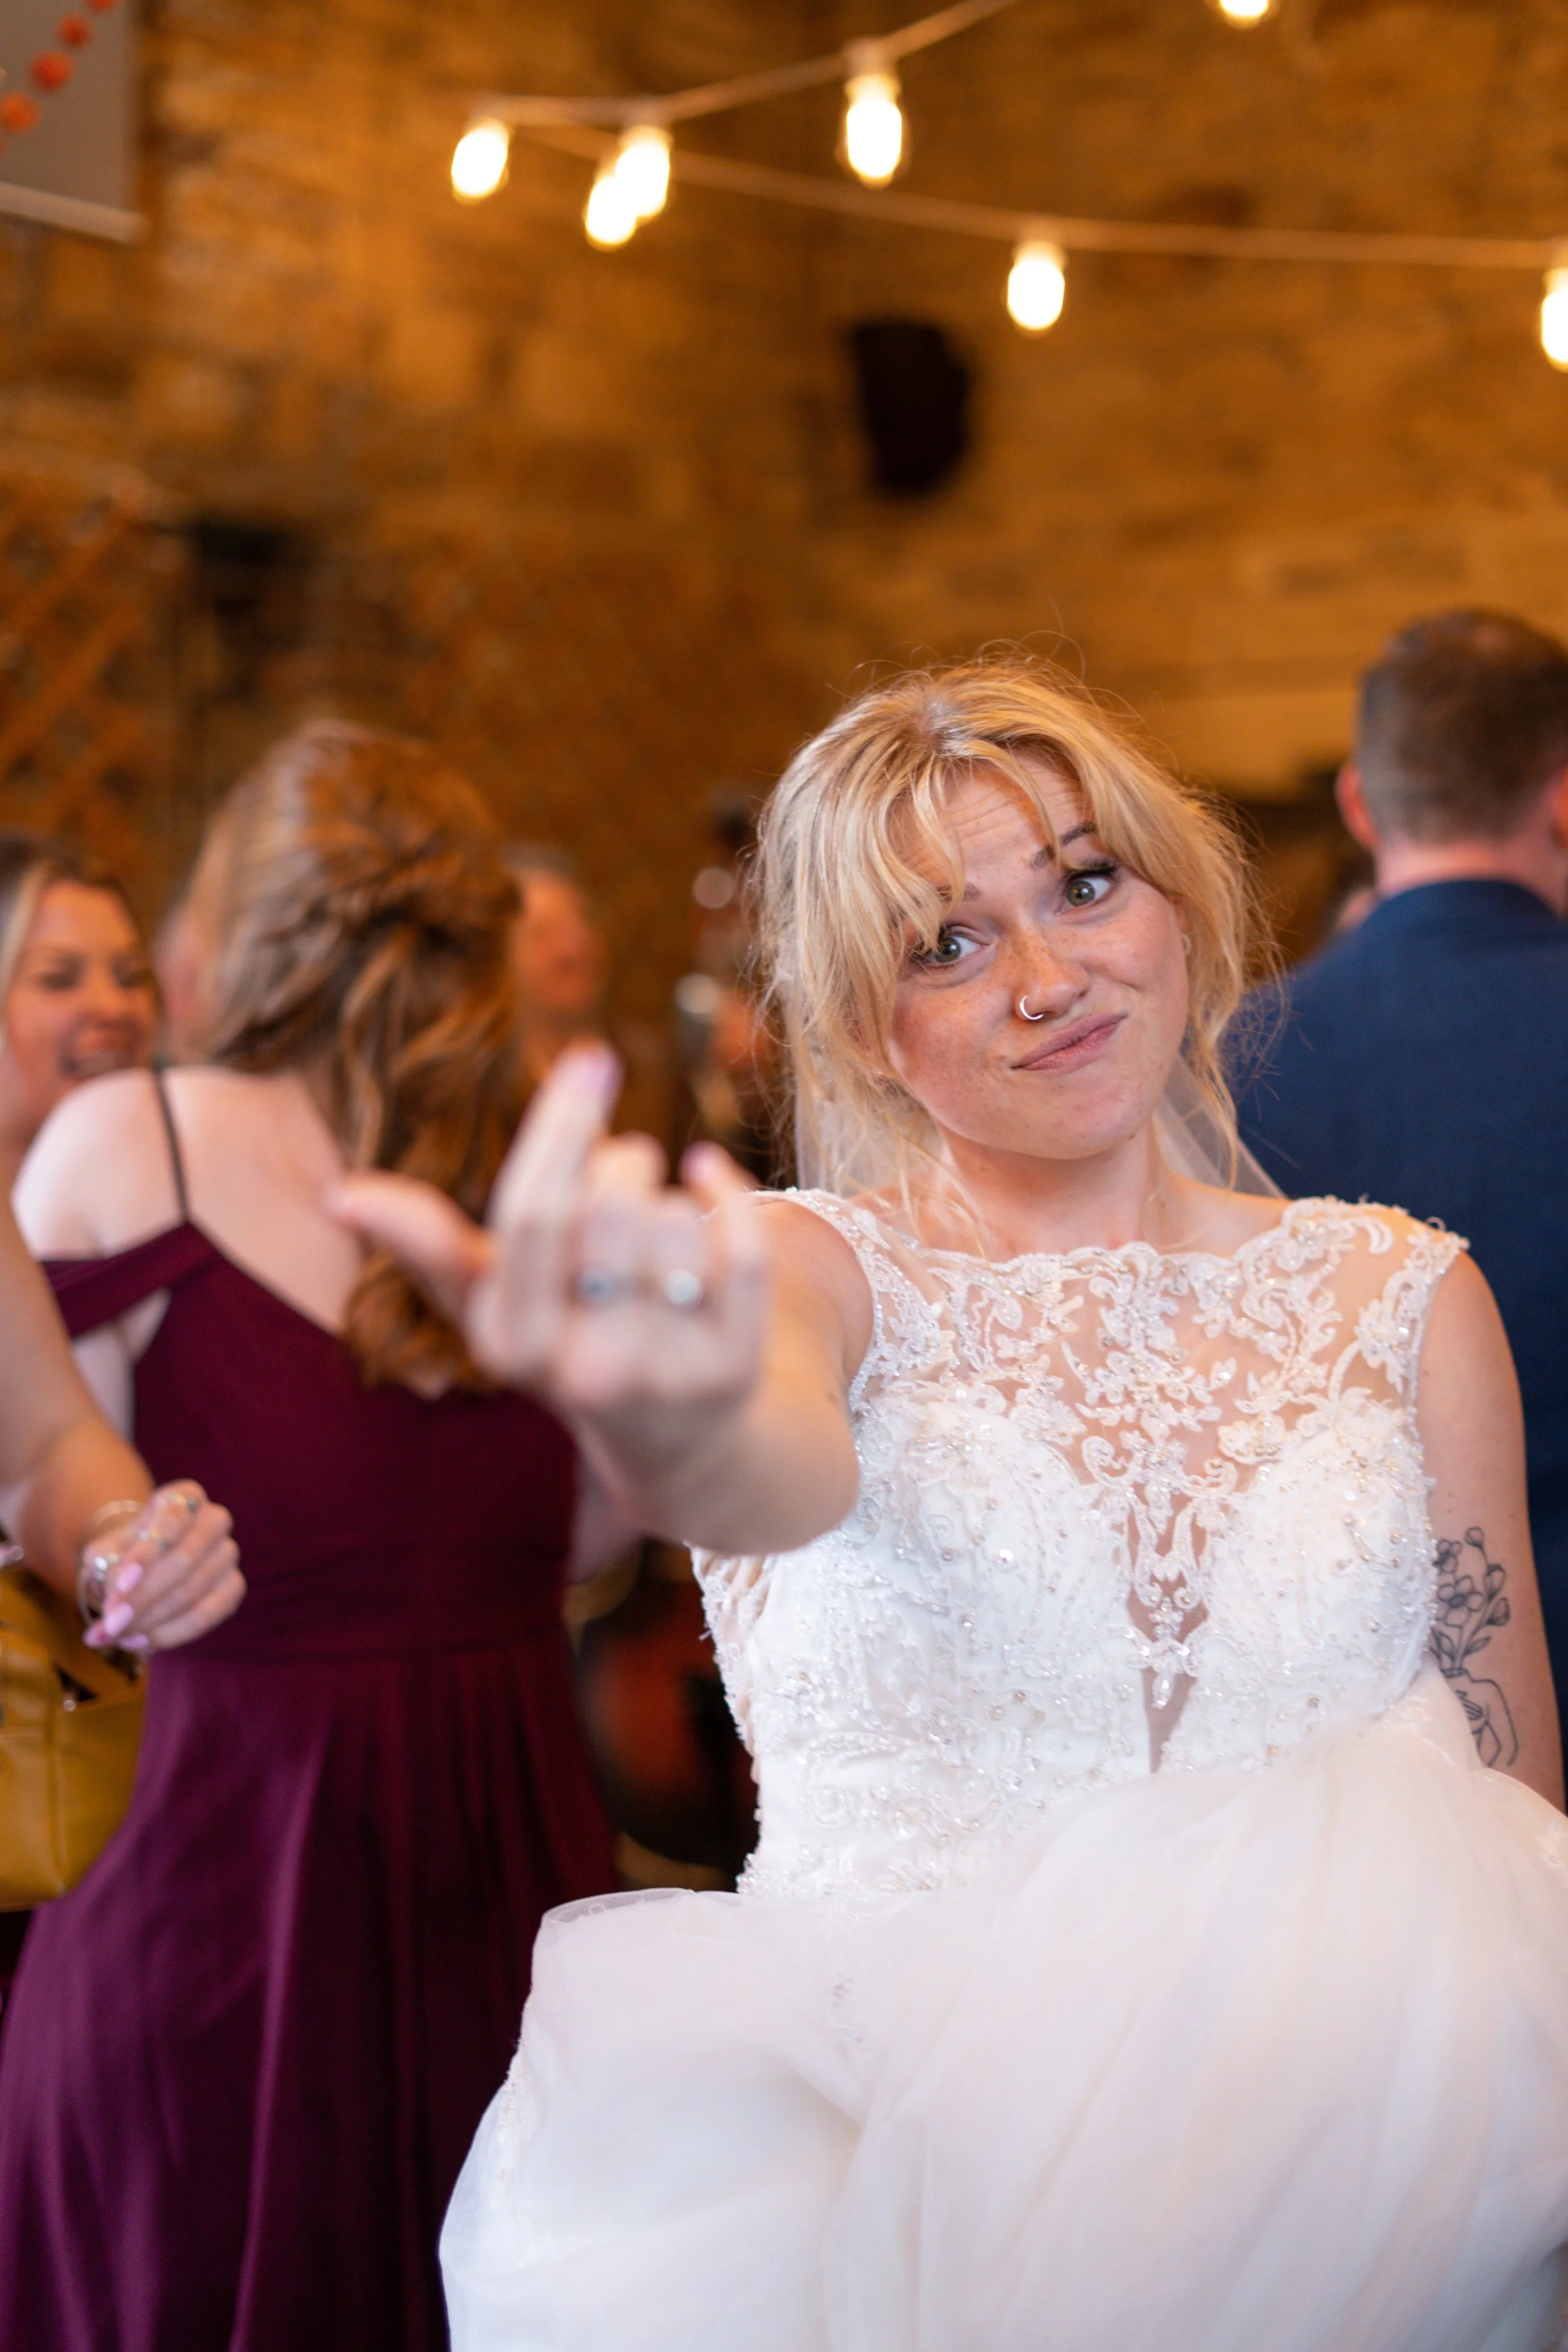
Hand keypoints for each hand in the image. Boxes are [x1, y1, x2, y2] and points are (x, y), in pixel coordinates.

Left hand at [83, 1482, 242, 1654]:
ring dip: (152, 1619)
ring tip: (118, 1636)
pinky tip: (142, 1641)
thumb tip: (115, 1614)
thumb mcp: (105, 1554)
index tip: (121, 1583)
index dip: (149, 1553)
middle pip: (186, 1558)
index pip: (174, 1517)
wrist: (143, 1567)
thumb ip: (108, 1574)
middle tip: (111, 1625)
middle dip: (145, 1597)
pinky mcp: (234, 1586)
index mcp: (184, 1496)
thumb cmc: (123, 1553)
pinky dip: (173, 1632)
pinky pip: (209, 1614)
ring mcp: (229, 1553)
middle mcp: (214, 1519)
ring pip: (195, 1589)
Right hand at [328, 1045, 768, 1453]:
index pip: (535, 1213)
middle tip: (626, 1166)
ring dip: (673, 1196)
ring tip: (659, 1226)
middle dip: (623, 1160)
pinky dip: (730, 1191)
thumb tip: (341, 1195)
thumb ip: (423, 1244)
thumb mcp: (488, 1301)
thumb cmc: (562, 1337)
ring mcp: (664, 1373)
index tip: (590, 1056)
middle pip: (611, 1209)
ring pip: (678, 1221)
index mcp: (511, 1342)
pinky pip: (744, 1249)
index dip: (563, 1125)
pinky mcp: (733, 1369)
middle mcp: (585, 1370)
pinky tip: (711, 1176)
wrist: (672, 1439)